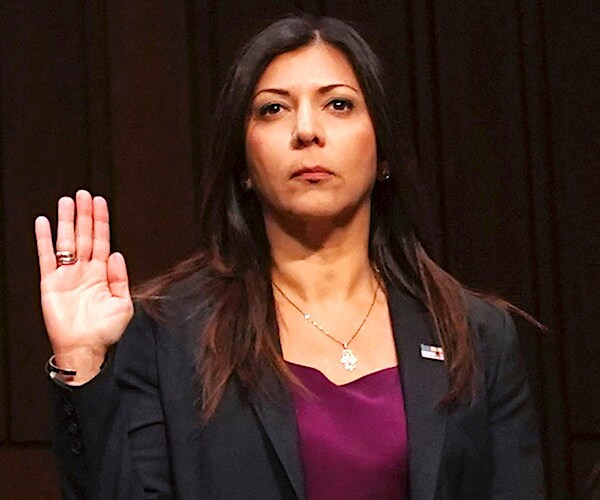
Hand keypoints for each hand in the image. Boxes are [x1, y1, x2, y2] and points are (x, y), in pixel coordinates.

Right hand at [35, 190, 133, 382]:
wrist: (85, 350)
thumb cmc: (105, 332)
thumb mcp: (123, 304)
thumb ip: (121, 278)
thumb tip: (118, 255)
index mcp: (102, 274)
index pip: (102, 240)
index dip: (101, 221)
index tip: (100, 203)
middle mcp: (84, 271)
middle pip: (85, 235)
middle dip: (85, 215)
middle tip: (84, 194)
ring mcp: (67, 275)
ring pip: (66, 241)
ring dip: (66, 221)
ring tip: (67, 201)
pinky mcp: (51, 283)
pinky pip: (46, 257)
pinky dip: (44, 240)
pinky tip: (44, 223)